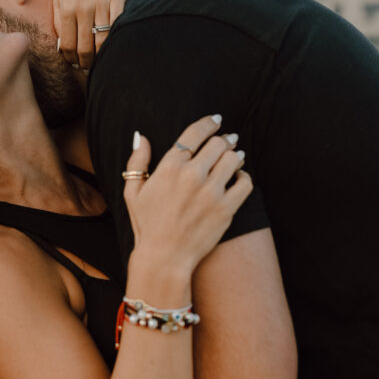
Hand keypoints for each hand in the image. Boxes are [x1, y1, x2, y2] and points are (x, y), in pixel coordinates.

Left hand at [53, 0, 128, 70]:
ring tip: (101, 61)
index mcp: (67, 8)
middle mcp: (83, 7)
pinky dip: (115, 40)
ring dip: (101, 56)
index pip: (69, 46)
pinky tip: (113, 46)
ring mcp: (102, 2)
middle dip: (87, 64)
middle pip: (85, 48)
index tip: (76, 66)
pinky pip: (117, 26)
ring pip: (102, 41)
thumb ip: (57, 20)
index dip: (72, 61)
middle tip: (89, 69)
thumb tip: (62, 47)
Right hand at [124, 116, 253, 280]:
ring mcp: (211, 192)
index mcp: (169, 167)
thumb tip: (140, 136)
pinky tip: (239, 177)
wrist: (164, 258)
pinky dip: (245, 176)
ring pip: (233, 159)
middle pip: (218, 143)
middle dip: (224, 139)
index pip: (195, 133)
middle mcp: (192, 175)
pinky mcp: (226, 208)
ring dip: (235, 155)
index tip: (216, 119)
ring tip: (236, 157)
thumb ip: (137, 161)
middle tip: (228, 140)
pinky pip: (245, 183)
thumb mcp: (133, 192)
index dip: (208, 122)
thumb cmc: (147, 226)